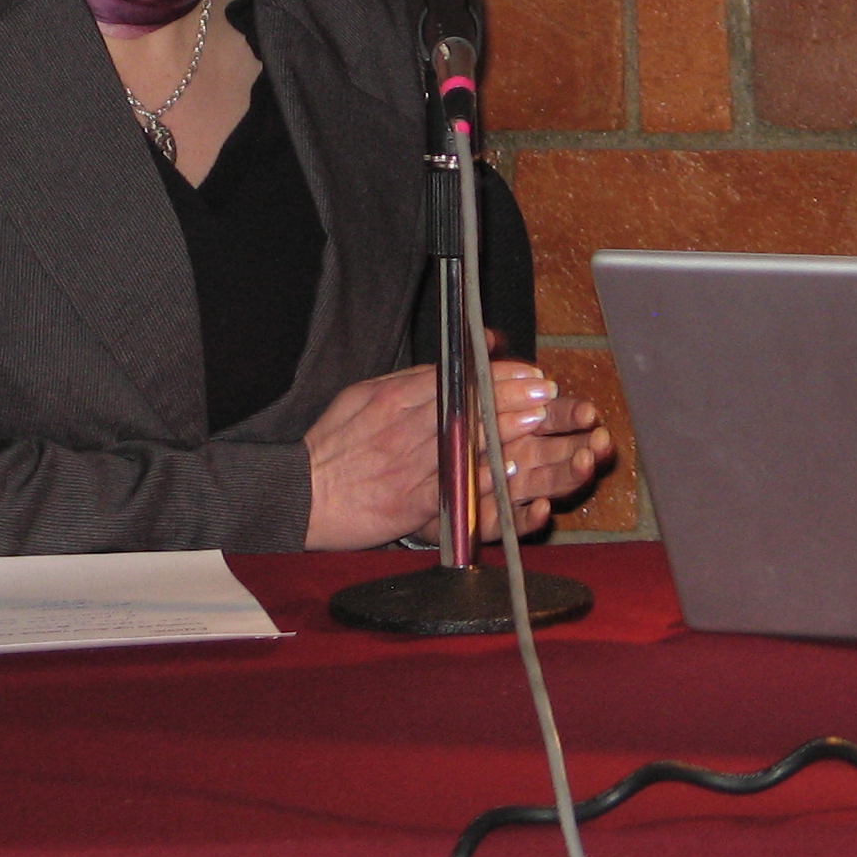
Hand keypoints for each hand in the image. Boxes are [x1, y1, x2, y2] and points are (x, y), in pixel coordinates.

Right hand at [300, 363, 610, 549]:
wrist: (302, 495)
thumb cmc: (335, 443)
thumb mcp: (370, 392)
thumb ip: (421, 373)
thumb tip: (471, 347)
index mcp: (396, 399)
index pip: (459, 381)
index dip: (502, 377)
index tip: (534, 375)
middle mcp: (408, 431)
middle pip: (474, 410)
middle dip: (520, 401)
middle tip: (554, 396)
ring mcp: (413, 471)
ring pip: (473, 449)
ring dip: (516, 436)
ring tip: (550, 426)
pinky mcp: (414, 508)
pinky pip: (459, 497)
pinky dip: (491, 487)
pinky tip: (520, 480)